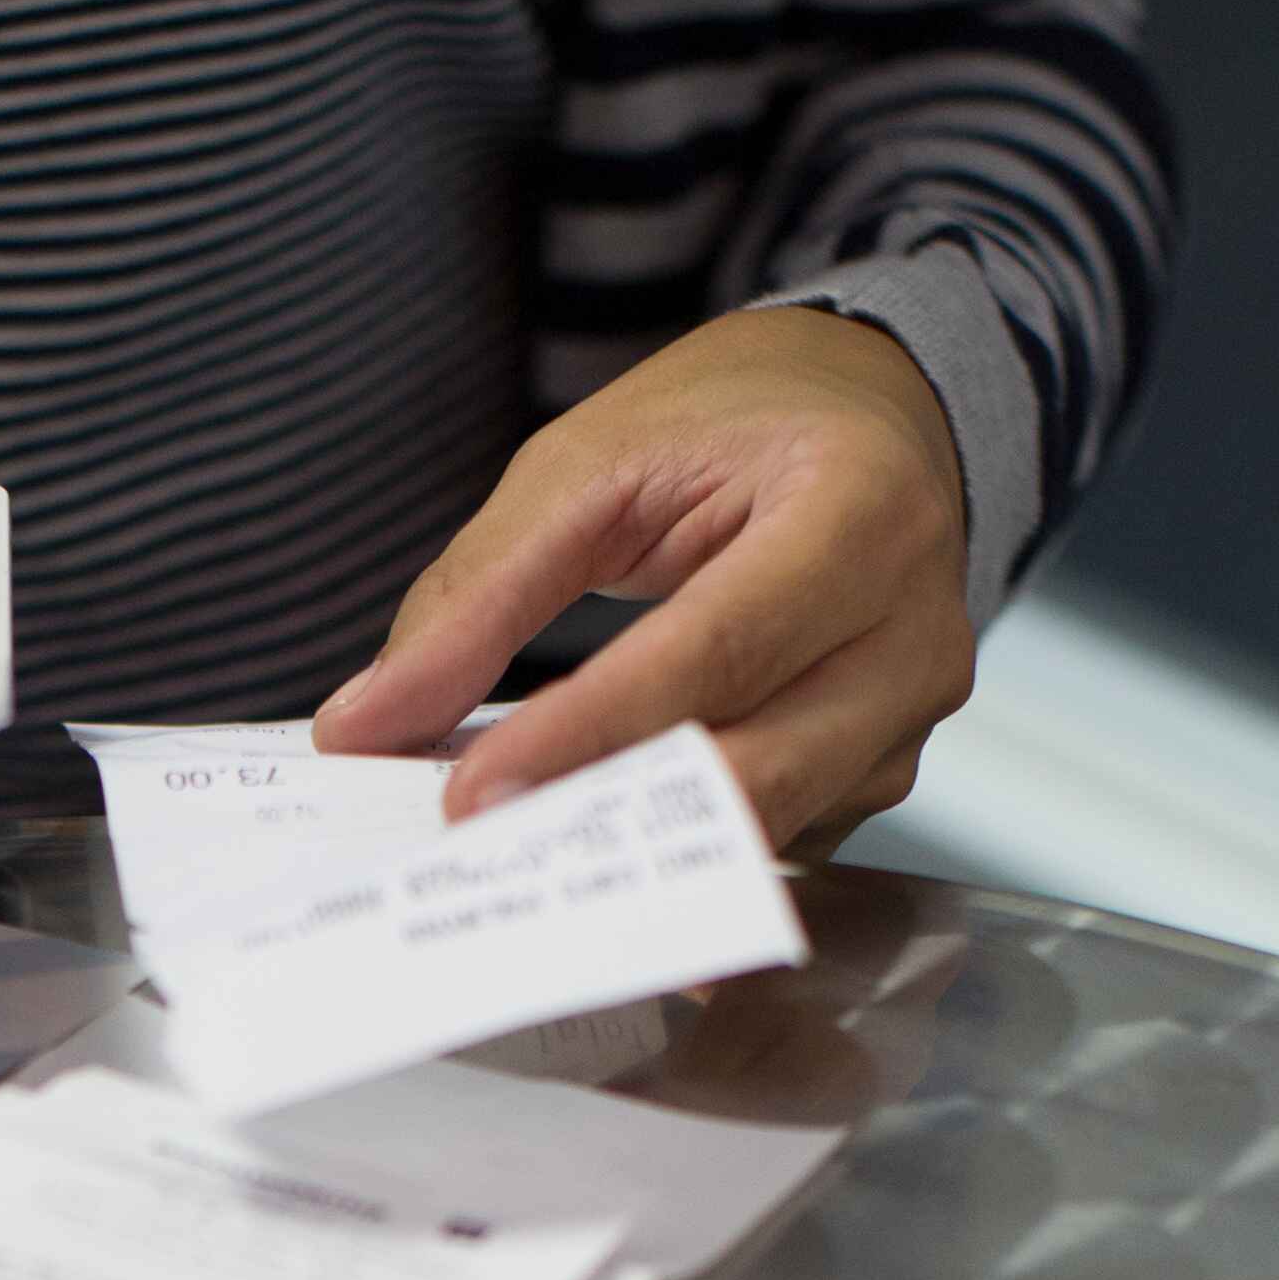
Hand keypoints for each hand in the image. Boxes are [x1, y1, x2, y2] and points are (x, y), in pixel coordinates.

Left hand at [312, 307, 973, 858]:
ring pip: (771, 822)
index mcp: (862, 509)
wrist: (870, 416)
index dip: (591, 731)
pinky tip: (588, 857)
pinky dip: (674, 853)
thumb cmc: (737, 423)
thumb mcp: (595, 463)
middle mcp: (912, 627)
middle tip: (478, 851)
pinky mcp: (880, 768)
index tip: (473, 793)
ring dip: (636, 855)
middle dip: (609, 818)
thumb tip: (366, 719)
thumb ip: (484, 589)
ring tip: (514, 863)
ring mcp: (907, 712)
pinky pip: (776, 835)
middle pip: (760, 764)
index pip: (717, 647)